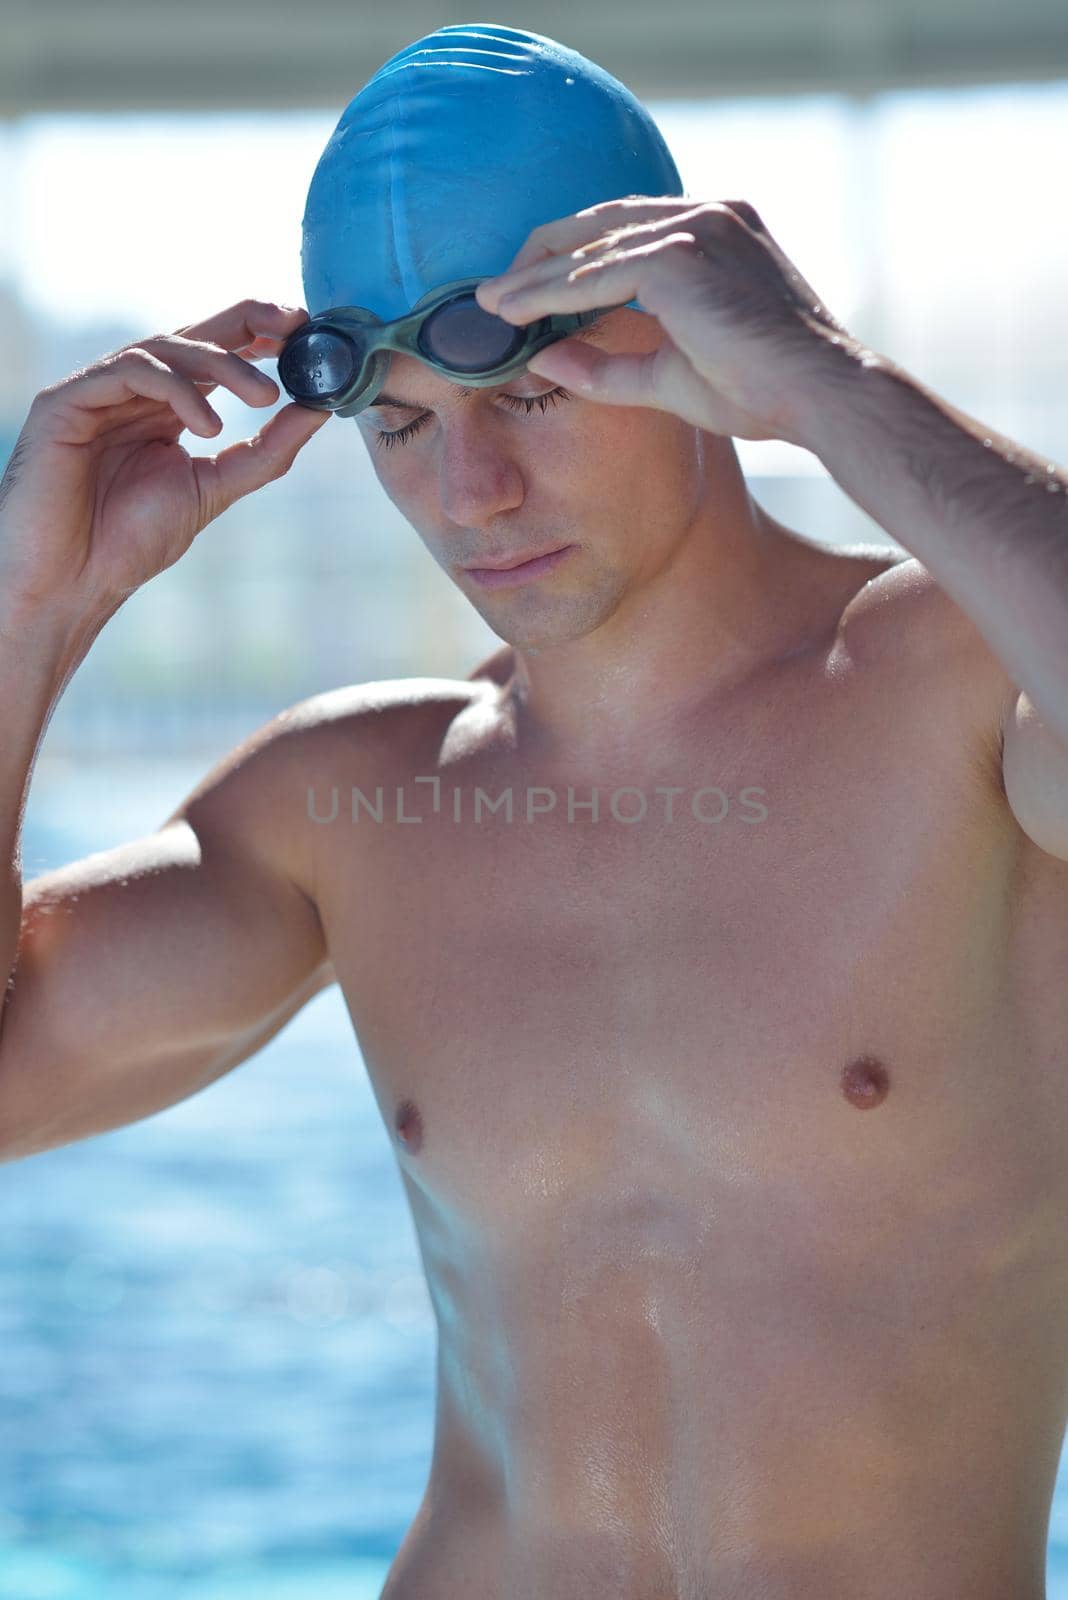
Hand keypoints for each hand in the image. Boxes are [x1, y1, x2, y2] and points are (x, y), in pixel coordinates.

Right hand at [0, 300, 330, 621]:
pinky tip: (209, 425)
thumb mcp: (214, 487)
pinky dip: (176, 390)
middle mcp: (129, 391)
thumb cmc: (129, 542)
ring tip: (265, 396)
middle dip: (247, 322)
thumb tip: (318, 410)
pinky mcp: (67, 400)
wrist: (71, 582)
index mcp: (162, 407)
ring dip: (223, 365)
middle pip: (191, 334)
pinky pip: (129, 371)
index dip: (256, 332)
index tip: (304, 330)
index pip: (212, 352)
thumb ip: (265, 451)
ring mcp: (96, 391)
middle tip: (294, 326)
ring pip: (165, 347)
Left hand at [475, 197, 872, 447]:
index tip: (526, 289)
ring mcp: (696, 228)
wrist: (820, 395)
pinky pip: (597, 275)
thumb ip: (606, 366)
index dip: (569, 258)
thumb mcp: (668, 375)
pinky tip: (515, 314)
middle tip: (492, 292)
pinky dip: (551, 295)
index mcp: (715, 229)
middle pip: (597, 224)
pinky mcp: (681, 257)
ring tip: (489, 305)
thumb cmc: (762, 391)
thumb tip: (542, 361)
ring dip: (533, 278)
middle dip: (539, 257)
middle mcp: (706, 214)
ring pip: (589, 248)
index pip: (623, 230)